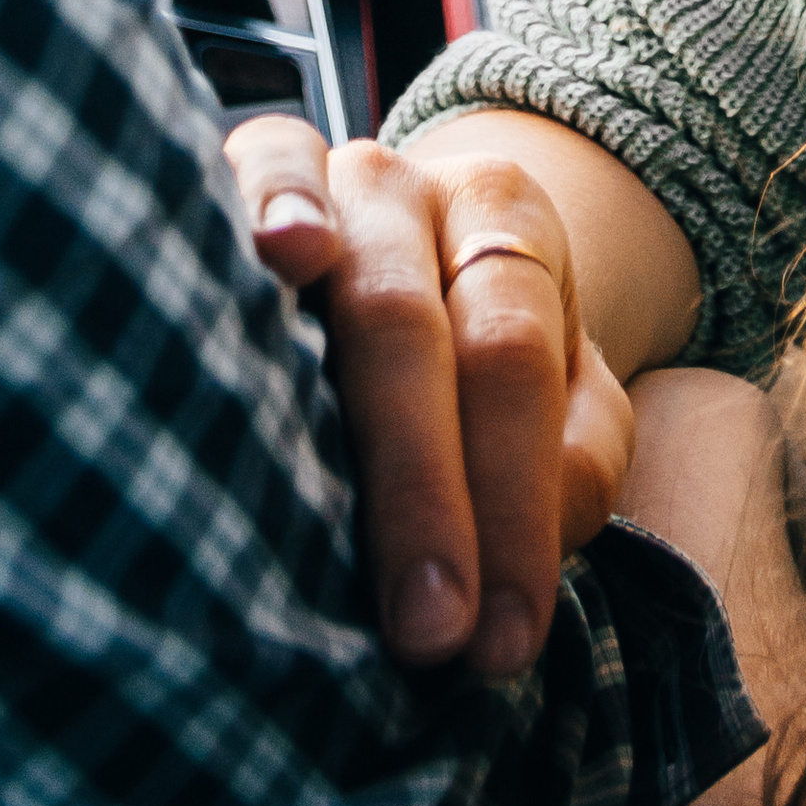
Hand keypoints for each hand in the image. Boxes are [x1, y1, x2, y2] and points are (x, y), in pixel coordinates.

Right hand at [226, 116, 633, 679]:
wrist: (385, 234)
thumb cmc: (466, 355)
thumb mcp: (548, 399)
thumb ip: (567, 466)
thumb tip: (521, 562)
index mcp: (507, 224)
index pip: (516, 364)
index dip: (512, 502)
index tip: (499, 637)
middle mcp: (413, 190)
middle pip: (417, 327)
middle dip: (425, 487)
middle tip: (428, 629)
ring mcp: (322, 173)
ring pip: (342, 269)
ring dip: (343, 402)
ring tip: (322, 503)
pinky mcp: (239, 170)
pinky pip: (256, 167)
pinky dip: (266, 207)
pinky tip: (276, 254)